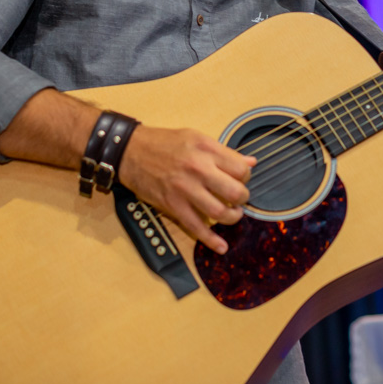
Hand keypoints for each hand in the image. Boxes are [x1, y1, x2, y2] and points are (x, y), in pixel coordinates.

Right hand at [118, 126, 255, 254]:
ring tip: (232, 214)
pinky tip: (221, 246)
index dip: (246, 177)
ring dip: (232, 218)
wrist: (131, 151)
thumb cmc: (164, 143)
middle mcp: (198, 169)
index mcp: (206, 150)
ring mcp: (185, 190)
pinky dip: (211, 240)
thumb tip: (251, 162)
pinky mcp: (173, 206)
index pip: (240, 169)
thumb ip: (225, 151)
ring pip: (219, 212)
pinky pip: (196, 227)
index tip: (241, 179)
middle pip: (234, 192)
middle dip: (243, 199)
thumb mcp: (197, 137)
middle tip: (239, 199)